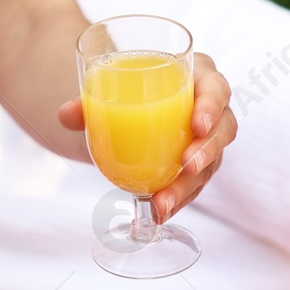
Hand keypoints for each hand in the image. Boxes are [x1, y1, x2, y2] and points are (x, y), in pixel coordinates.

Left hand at [58, 52, 237, 221]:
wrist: (125, 109)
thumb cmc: (128, 90)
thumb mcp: (111, 90)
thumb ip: (88, 101)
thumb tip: (67, 114)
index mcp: (197, 77)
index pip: (216, 88)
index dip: (212, 106)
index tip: (197, 124)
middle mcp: (209, 109)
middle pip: (223, 129)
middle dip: (208, 151)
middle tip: (187, 167)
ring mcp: (206, 140)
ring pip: (210, 164)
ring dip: (188, 187)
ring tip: (163, 203)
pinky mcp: (197, 164)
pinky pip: (194, 184)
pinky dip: (177, 199)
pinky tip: (159, 212)